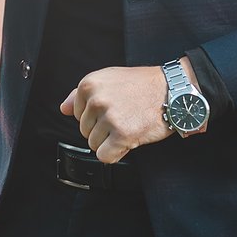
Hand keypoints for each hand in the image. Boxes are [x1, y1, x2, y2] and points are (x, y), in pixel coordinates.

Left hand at [60, 58, 194, 163]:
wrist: (173, 90)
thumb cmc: (142, 85)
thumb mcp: (108, 79)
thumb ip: (81, 95)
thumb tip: (63, 109)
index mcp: (89, 85)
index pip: (76, 114)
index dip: (95, 117)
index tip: (112, 111)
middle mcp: (96, 100)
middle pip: (84, 131)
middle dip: (102, 130)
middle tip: (123, 118)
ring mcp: (109, 117)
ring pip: (93, 145)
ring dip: (110, 142)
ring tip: (128, 126)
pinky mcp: (122, 135)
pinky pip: (105, 157)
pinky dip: (116, 154)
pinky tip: (128, 140)